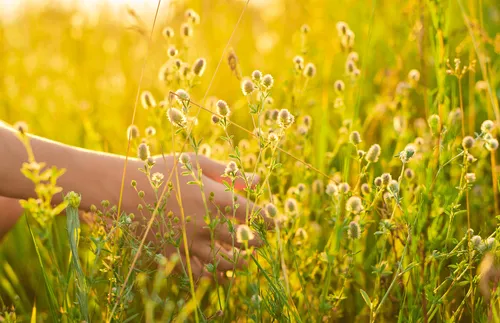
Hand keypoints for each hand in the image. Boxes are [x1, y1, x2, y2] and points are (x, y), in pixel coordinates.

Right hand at [102, 154, 268, 279]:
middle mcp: (203, 221)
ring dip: (239, 263)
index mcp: (211, 196)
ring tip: (245, 261)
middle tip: (259, 242)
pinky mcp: (172, 253)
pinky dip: (213, 276)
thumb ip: (227, 173)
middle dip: (255, 242)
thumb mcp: (195, 163)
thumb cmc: (161, 171)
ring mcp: (187, 240)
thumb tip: (257, 180)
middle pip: (241, 238)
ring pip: (223, 261)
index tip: (275, 222)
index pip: (250, 211)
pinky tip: (220, 275)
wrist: (121, 188)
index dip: (267, 217)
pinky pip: (198, 272)